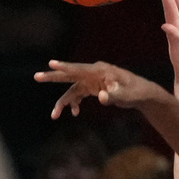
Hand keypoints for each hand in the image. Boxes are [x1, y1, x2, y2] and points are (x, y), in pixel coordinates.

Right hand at [34, 60, 155, 117]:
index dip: (65, 67)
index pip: (80, 68)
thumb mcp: (127, 95)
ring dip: (64, 102)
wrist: (142, 94)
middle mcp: (93, 73)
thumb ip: (114, 95)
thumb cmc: (136, 92)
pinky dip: (74, 104)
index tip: (51, 63)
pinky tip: (74, 113)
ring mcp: (92, 80)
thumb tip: (102, 97)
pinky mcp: (92, 87)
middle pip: (70, 74)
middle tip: (37, 77)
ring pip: (72, 90)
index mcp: (100, 70)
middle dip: (53, 77)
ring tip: (54, 115)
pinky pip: (78, 95)